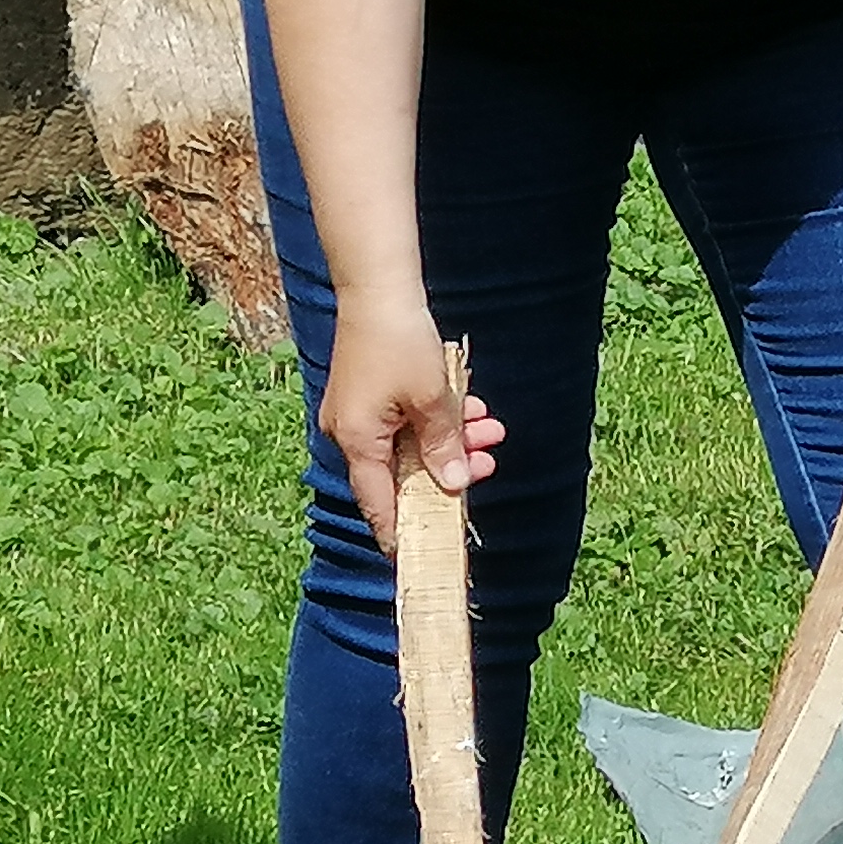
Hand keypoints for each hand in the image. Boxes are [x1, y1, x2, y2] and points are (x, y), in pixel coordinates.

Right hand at [319, 300, 501, 554]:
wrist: (378, 287)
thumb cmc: (399, 342)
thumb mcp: (432, 400)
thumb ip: (443, 447)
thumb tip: (453, 485)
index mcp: (358, 443)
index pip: (380, 505)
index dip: (403, 533)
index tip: (424, 556)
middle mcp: (350, 433)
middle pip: (403, 471)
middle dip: (451, 467)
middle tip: (488, 463)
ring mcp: (357, 413)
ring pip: (410, 442)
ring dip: (451, 437)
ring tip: (492, 429)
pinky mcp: (367, 393)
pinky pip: (404, 419)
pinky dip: (435, 417)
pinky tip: (471, 408)